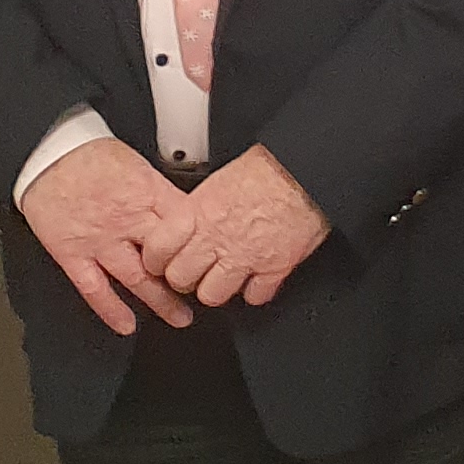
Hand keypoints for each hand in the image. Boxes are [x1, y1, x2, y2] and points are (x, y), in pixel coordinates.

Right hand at [20, 138, 198, 333]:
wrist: (48, 153)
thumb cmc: (92, 156)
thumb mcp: (140, 164)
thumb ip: (162, 193)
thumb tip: (190, 211)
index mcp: (148, 194)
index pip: (188, 226)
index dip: (204, 245)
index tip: (214, 259)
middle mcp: (127, 220)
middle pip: (169, 257)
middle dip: (189, 278)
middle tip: (205, 294)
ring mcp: (100, 240)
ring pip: (138, 279)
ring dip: (162, 302)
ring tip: (181, 318)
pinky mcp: (72, 253)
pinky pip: (94, 288)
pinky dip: (111, 310)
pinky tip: (126, 326)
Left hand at [154, 144, 330, 307]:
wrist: (307, 171)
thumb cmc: (269, 167)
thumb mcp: (220, 178)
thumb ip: (200, 206)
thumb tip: (192, 217)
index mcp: (198, 212)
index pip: (157, 251)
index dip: (157, 259)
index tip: (162, 260)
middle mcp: (216, 238)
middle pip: (180, 279)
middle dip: (184, 278)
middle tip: (193, 271)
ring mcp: (245, 257)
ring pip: (212, 295)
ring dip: (216, 289)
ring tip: (223, 278)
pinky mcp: (274, 268)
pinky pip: (255, 297)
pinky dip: (255, 292)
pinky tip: (256, 279)